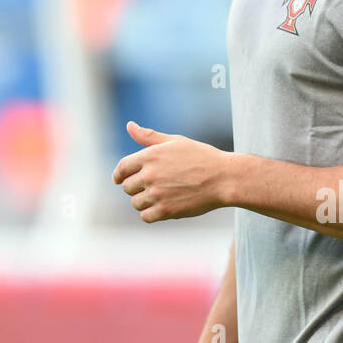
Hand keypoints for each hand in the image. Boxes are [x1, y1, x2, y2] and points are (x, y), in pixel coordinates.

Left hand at [112, 120, 227, 221]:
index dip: (118, 175)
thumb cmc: (201, 157)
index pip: (122, 168)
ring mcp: (157, 194)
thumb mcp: (175, 142)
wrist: (224, 178)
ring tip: (159, 197)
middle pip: (127, 187)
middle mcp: (150, 175)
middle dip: (135, 187)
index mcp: (150, 156)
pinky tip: (161, 208)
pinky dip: (151, 214)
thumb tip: (129, 126)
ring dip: (143, 201)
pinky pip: (146, 216)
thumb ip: (149, 137)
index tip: (118, 179)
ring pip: (135, 203)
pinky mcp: (167, 210)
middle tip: (150, 187)